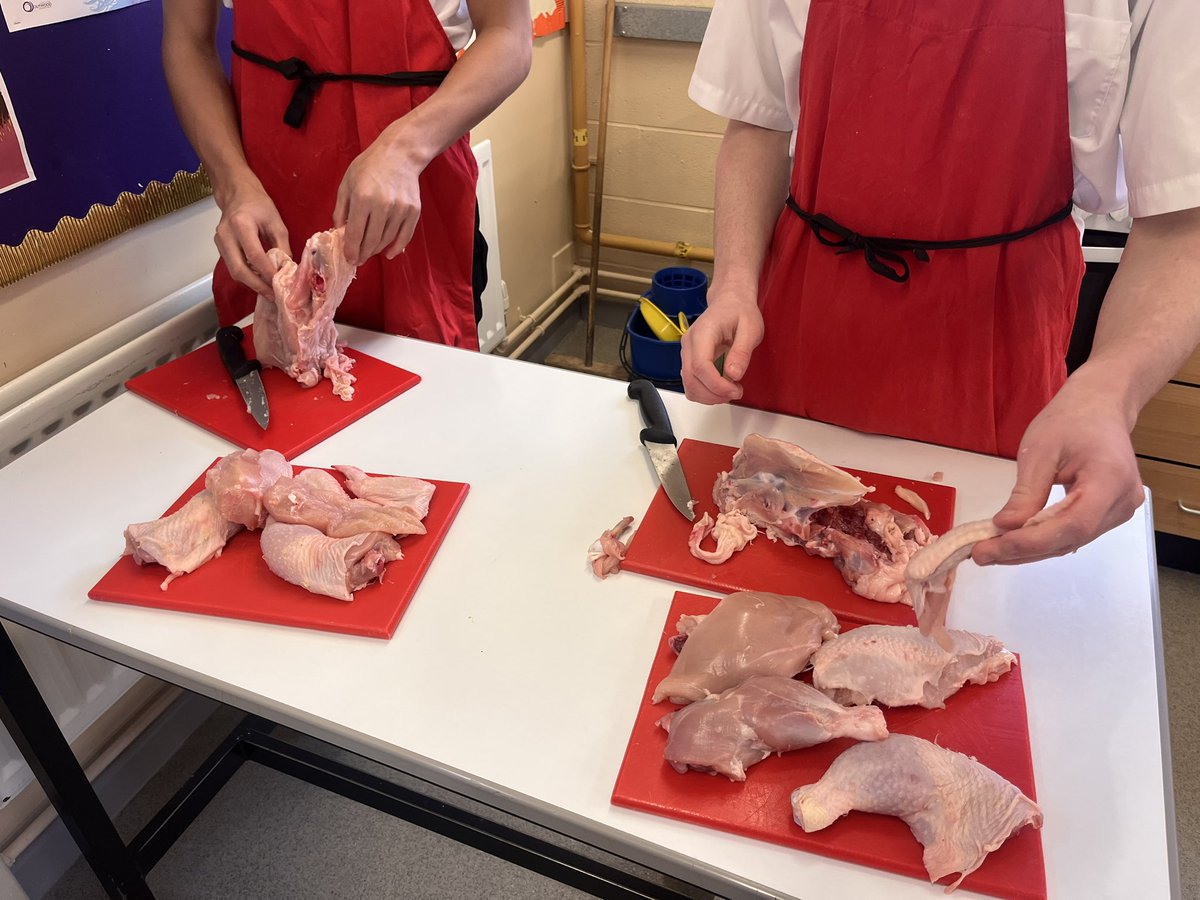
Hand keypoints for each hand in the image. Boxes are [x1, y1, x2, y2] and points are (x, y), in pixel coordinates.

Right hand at [214, 184, 288, 297]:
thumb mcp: (276, 222)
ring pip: (234, 271)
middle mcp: (226, 234)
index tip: (280, 285)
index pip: (254, 255)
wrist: (237, 193)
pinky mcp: (219, 247)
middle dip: (257, 286)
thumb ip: (282, 247)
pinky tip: (259, 280)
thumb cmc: (258, 205)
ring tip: (268, 291)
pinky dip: (246, 276)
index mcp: (241, 224)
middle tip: (273, 296)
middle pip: (239, 269)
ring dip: (252, 284)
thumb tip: (288, 270)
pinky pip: (232, 266)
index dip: (268, 273)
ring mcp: (219, 241)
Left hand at [334, 126, 426, 265]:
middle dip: (363, 254)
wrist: (399, 154)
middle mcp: (383, 206)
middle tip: (358, 259)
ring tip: (370, 251)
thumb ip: (341, 209)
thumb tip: (340, 233)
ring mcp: (400, 209)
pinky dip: (397, 247)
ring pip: (387, 240)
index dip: (351, 251)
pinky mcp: (413, 211)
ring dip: (377, 249)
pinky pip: (405, 236)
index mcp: (363, 199)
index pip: (356, 234)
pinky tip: (389, 253)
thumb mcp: (347, 183)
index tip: (349, 259)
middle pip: (372, 241)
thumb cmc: (368, 166)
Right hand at [680, 286, 763, 403]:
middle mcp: (689, 344)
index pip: (700, 366)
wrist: (730, 302)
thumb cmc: (740, 311)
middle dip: (713, 394)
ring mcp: (687, 353)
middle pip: (691, 379)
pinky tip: (722, 386)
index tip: (735, 391)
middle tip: (736, 393)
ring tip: (731, 390)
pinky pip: (692, 383)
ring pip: (689, 385)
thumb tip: (734, 375)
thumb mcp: (751, 329)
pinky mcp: (690, 360)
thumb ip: (742, 352)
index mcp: (703, 333)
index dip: (716, 385)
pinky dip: (706, 391)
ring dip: (709, 395)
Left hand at [971, 369, 1145, 565]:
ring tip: (990, 550)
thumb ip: (1025, 493)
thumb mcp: (1038, 452)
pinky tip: (1013, 542)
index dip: (1031, 542)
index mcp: (1110, 478)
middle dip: (1023, 550)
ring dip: (1030, 550)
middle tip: (981, 554)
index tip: (992, 547)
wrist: (1099, 408)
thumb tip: (1004, 527)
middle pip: (1071, 538)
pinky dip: (1043, 540)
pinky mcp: (1110, 513)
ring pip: (1071, 541)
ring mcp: (1120, 510)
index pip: (1072, 525)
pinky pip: (1074, 534)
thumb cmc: (1069, 421)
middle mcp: (1122, 501)